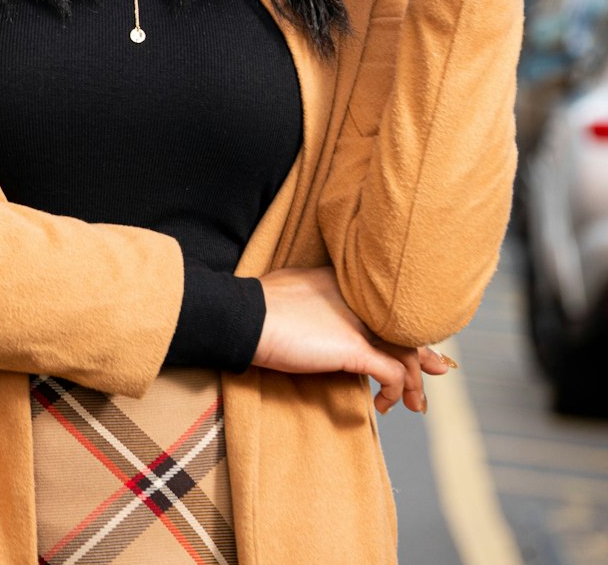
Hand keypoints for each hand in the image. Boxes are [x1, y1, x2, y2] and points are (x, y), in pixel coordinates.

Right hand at [252, 266, 453, 413]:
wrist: (246, 316)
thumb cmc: (260, 305)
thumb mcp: (293, 290)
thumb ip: (314, 296)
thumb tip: (312, 312)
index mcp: (343, 281)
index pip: (384, 304)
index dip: (404, 324)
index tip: (417, 342)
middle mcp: (358, 297)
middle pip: (403, 325)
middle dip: (423, 352)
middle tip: (439, 369)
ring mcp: (358, 322)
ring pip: (404, 351)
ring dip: (414, 382)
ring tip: (414, 404)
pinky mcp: (354, 348)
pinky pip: (391, 373)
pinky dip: (395, 390)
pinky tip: (385, 404)